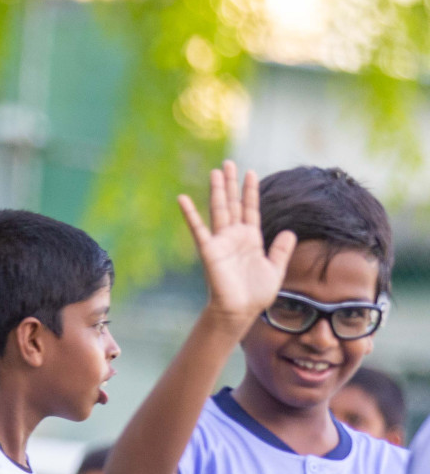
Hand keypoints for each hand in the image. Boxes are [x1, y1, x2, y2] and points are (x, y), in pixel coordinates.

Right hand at [178, 161, 295, 328]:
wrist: (240, 311)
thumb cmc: (256, 294)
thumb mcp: (275, 269)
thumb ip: (282, 250)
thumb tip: (290, 231)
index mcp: (251, 238)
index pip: (250, 209)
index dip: (250, 191)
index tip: (250, 172)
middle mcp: (235, 236)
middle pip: (232, 203)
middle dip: (231, 183)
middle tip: (228, 163)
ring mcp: (221, 241)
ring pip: (219, 209)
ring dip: (217, 190)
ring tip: (216, 171)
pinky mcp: (209, 249)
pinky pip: (198, 228)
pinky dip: (189, 213)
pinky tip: (182, 198)